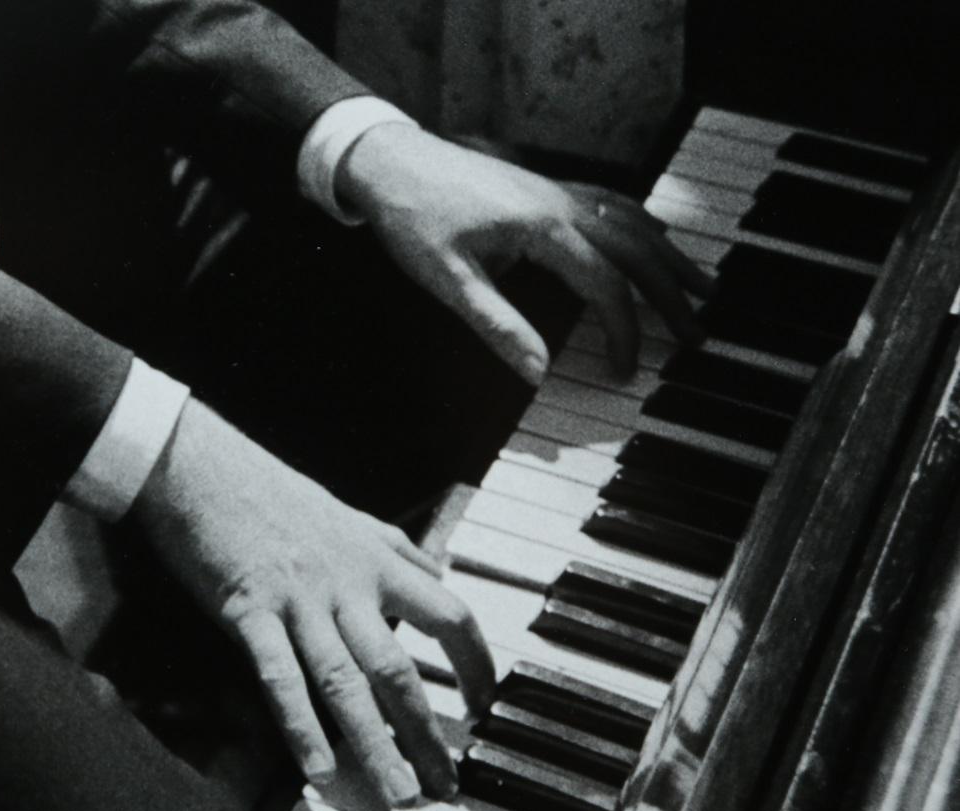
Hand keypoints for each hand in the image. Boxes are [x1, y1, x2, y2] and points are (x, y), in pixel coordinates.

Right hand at [130, 400, 493, 806]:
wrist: (199, 465)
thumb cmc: (268, 491)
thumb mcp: (347, 515)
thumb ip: (395, 549)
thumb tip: (435, 571)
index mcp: (376, 560)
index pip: (450, 615)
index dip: (475, 664)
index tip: (486, 706)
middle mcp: (347, 584)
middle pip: (401, 669)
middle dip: (427, 733)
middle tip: (445, 786)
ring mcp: (299, 600)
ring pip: (347, 682)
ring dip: (376, 745)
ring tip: (397, 794)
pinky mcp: (249, 610)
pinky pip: (280, 676)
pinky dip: (300, 726)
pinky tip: (317, 769)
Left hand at [337, 123, 714, 384]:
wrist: (386, 159)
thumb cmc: (412, 216)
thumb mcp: (447, 279)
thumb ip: (496, 325)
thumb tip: (537, 373)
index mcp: (544, 227)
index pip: (604, 285)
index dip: (623, 331)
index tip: (627, 371)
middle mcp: (561, 203)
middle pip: (635, 250)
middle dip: (670, 294)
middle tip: (698, 332)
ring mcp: (554, 190)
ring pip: (631, 221)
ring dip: (667, 255)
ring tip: (701, 285)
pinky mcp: (542, 186)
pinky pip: (609, 202)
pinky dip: (639, 222)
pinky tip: (652, 232)